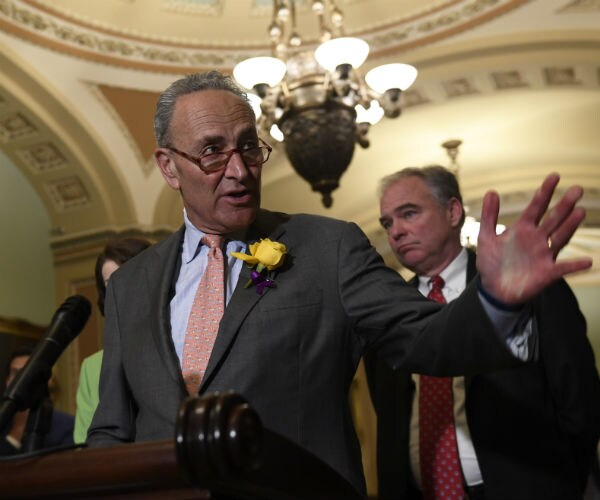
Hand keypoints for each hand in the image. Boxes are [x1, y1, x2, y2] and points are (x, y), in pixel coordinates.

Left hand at [476, 173, 591, 303]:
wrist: (493, 289)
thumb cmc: (491, 262)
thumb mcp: (486, 237)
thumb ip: (489, 216)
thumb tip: (491, 191)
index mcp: (523, 228)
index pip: (536, 207)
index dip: (545, 192)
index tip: (555, 176)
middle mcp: (537, 239)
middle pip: (553, 219)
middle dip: (564, 205)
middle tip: (577, 189)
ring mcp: (544, 255)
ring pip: (560, 238)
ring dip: (570, 226)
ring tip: (580, 212)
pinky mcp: (547, 273)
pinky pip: (563, 268)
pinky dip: (574, 265)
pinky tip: (587, 261)